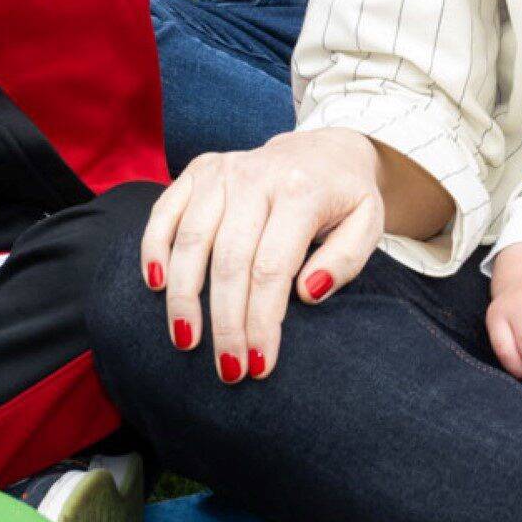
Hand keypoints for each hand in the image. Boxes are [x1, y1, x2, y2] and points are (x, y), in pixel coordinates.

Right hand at [134, 126, 395, 382]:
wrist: (325, 151)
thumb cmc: (345, 200)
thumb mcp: (367, 224)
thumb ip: (345, 260)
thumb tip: (308, 293)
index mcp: (301, 191)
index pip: (272, 269)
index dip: (262, 321)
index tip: (260, 365)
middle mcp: (255, 176)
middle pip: (229, 261)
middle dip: (225, 322)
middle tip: (228, 370)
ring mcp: (222, 170)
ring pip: (191, 240)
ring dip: (184, 297)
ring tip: (186, 341)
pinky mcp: (198, 170)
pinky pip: (165, 212)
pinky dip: (154, 249)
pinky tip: (156, 287)